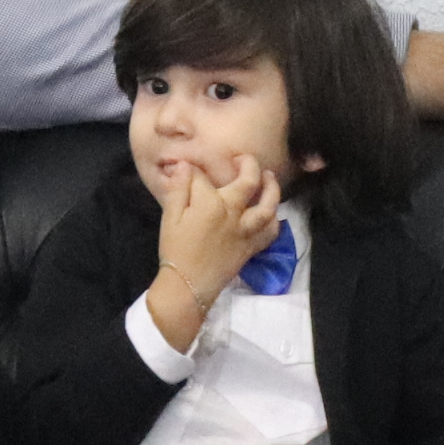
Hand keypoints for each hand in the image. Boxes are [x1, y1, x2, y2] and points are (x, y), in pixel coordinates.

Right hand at [143, 154, 284, 351]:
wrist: (188, 285)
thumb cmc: (176, 250)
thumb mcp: (170, 217)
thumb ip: (178, 189)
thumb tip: (184, 165)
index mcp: (210, 202)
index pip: (205, 177)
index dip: (196, 170)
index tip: (191, 168)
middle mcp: (233, 212)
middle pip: (248, 182)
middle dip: (249, 165)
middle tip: (244, 159)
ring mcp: (245, 230)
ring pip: (268, 205)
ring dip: (272, 188)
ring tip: (269, 178)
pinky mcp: (251, 247)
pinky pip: (270, 232)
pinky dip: (274, 221)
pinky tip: (272, 214)